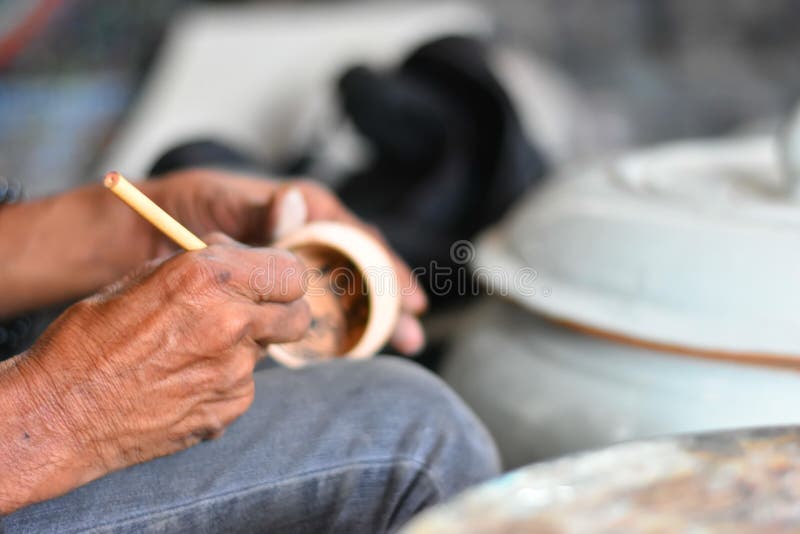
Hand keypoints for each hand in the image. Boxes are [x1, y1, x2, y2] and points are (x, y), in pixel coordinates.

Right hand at [4, 240, 309, 507]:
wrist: (62, 412)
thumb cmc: (92, 336)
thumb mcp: (146, 276)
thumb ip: (206, 264)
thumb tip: (241, 258)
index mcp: (210, 278)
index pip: (292, 272)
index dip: (282, 276)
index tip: (272, 281)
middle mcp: (232, 323)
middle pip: (299, 314)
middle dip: (281, 310)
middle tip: (252, 312)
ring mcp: (235, 371)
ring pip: (267, 349)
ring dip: (245, 345)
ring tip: (192, 350)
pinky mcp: (231, 407)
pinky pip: (246, 383)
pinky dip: (226, 379)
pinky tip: (184, 380)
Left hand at [144, 169, 427, 354]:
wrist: (140, 232)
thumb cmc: (184, 206)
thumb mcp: (220, 203)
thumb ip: (257, 210)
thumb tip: (293, 205)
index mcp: (304, 210)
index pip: (358, 239)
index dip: (388, 268)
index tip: (410, 298)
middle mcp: (307, 236)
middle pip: (361, 269)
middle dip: (389, 301)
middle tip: (411, 334)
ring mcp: (294, 264)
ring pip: (343, 291)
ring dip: (370, 317)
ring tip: (398, 345)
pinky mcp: (275, 289)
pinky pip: (313, 307)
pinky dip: (333, 326)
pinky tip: (349, 347)